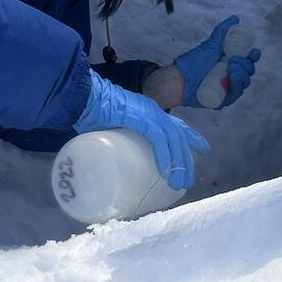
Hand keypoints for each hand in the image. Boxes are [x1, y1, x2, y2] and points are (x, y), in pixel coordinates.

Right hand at [73, 72, 209, 190]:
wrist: (79, 97)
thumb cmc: (88, 112)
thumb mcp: (108, 131)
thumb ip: (114, 144)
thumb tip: (110, 166)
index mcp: (146, 111)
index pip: (175, 125)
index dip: (189, 137)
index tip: (202, 149)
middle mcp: (152, 110)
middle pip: (179, 134)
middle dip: (187, 157)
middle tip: (189, 179)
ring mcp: (148, 112)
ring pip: (173, 139)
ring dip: (179, 162)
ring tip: (180, 184)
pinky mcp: (141, 117)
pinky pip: (159, 139)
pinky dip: (164, 156)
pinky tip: (167, 171)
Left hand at [173, 16, 261, 108]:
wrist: (179, 79)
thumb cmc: (193, 62)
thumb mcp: (211, 45)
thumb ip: (222, 32)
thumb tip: (235, 18)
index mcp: (231, 63)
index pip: (248, 60)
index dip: (253, 56)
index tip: (253, 52)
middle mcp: (232, 75)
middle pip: (248, 72)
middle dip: (245, 65)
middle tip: (234, 60)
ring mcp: (228, 88)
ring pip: (244, 83)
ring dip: (241, 75)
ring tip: (231, 69)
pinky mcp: (223, 99)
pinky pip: (236, 94)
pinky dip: (237, 86)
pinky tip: (233, 79)